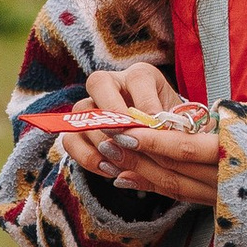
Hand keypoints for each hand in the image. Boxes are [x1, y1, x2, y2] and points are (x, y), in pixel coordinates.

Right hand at [54, 60, 179, 175]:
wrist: (158, 147)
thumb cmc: (170, 133)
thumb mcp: (175, 128)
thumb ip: (168, 131)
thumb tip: (157, 141)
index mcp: (141, 77)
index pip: (138, 79)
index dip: (146, 103)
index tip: (156, 128)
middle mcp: (112, 84)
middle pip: (98, 83)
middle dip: (112, 113)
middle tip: (126, 138)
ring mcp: (91, 105)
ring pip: (82, 113)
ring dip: (101, 141)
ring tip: (121, 162)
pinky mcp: (77, 130)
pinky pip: (71, 140)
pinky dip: (89, 158)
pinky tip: (110, 170)